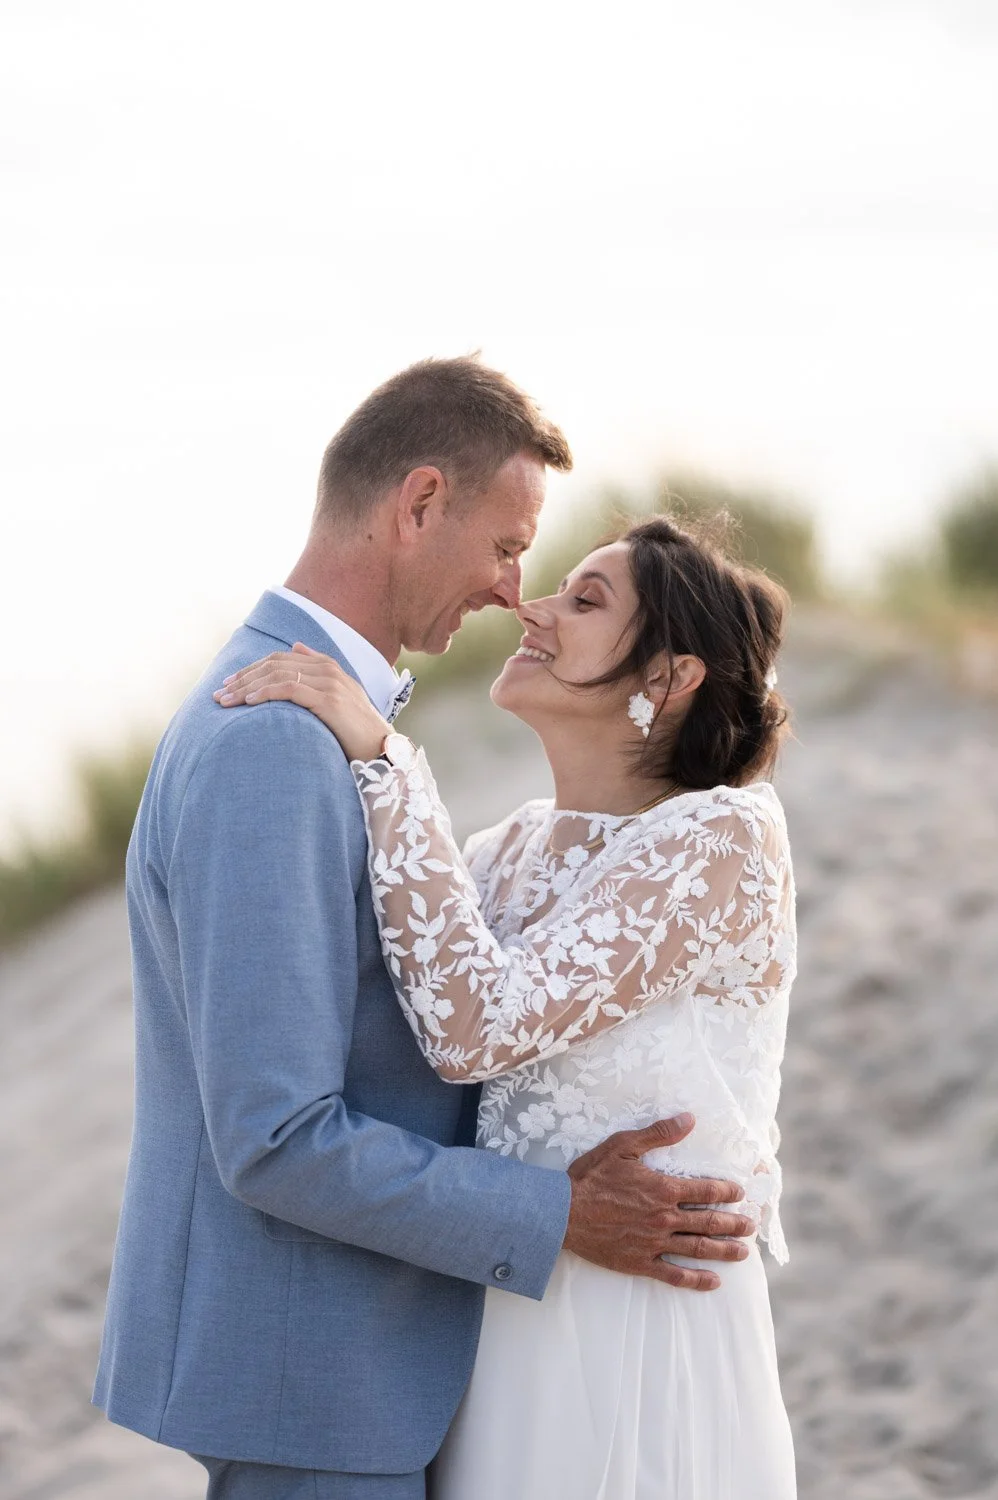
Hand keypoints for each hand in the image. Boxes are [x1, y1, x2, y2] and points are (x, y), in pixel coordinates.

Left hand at [214, 643, 390, 762]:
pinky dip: (265, 693)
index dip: (251, 669)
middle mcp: (327, 669)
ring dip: (246, 687)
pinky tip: (248, 702)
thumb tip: (296, 647)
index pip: (280, 659)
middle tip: (219, 694)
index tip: (228, 683)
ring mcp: (329, 683)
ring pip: (277, 675)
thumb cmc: (356, 729)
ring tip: (226, 700)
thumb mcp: (338, 694)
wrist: (382, 748)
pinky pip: (288, 689)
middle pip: (274, 664)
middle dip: (242, 678)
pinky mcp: (328, 700)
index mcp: (327, 666)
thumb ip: (316, 670)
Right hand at [563, 1113, 754, 1291]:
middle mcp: (664, 1218)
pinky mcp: (640, 1263)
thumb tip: (690, 1119)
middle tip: (751, 1226)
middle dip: (734, 1223)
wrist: (562, 1213)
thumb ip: (659, 1133)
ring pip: (698, 1249)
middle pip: (709, 1222)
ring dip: (724, 1251)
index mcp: (662, 1189)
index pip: (705, 1191)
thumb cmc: (591, 1177)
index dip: (726, 1192)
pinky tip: (713, 1282)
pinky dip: (696, 1280)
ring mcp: (654, 1244)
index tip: (740, 1194)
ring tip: (743, 1253)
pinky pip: (674, 1276)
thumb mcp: (623, 1145)